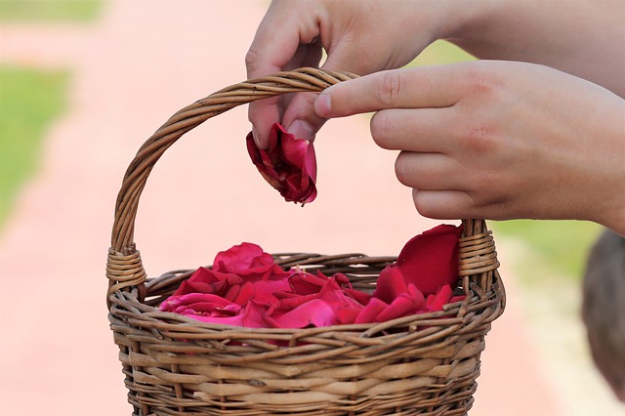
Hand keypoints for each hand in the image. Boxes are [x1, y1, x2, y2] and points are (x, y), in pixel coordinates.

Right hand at [246, 0, 456, 146]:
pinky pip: (295, 64)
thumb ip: (320, 101)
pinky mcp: (309, 28)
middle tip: (276, 149)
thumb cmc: (402, 18)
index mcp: (296, 3)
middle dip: (271, 109)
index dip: (261, 104)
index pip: (263, 59)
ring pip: (279, 67)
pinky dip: (299, 92)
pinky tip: (302, 121)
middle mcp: (288, 6)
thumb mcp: (360, 63)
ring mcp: (297, 16)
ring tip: (289, 142)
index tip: (267, 141)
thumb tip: (292, 141)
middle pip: (267, 64)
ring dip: (284, 104)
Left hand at [313, 61, 624, 233]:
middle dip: (387, 127)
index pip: (389, 87)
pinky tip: (458, 181)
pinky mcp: (478, 206)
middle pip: (382, 132)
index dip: (347, 94)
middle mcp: (467, 128)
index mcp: (475, 84)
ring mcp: (471, 172)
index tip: (321, 100)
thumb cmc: (563, 106)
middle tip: (414, 124)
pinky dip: (429, 191)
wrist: (614, 159)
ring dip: (412, 160)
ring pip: (400, 168)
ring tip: (451, 152)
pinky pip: (421, 201)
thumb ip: (448, 87)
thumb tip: (387, 102)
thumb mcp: (509, 77)